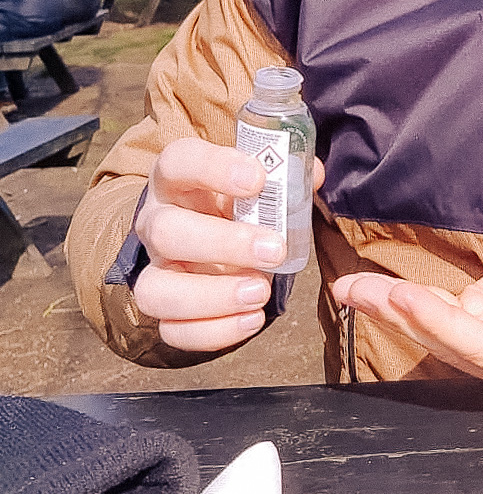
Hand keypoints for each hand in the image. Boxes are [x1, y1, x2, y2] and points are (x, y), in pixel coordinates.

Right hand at [133, 137, 323, 352]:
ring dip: (212, 296)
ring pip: (155, 291)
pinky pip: (172, 331)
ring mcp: (157, 270)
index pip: (179, 161)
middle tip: (274, 250)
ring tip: (260, 291)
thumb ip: (286, 177)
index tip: (257, 179)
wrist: (214, 241)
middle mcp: (157, 223)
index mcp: (178, 179)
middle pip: (166, 231)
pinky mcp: (166, 310)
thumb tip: (316, 174)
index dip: (214, 167)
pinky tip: (253, 319)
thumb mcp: (259, 184)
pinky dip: (214, 331)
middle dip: (223, 243)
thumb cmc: (239, 205)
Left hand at [332, 225, 482, 397]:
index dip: (442, 325)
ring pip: (436, 334)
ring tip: (351, 288)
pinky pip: (439, 317)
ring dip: (391, 310)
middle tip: (358, 290)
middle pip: (449, 345)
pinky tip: (370, 292)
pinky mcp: (482, 326)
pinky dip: (404, 303)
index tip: (406, 297)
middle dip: (400, 316)